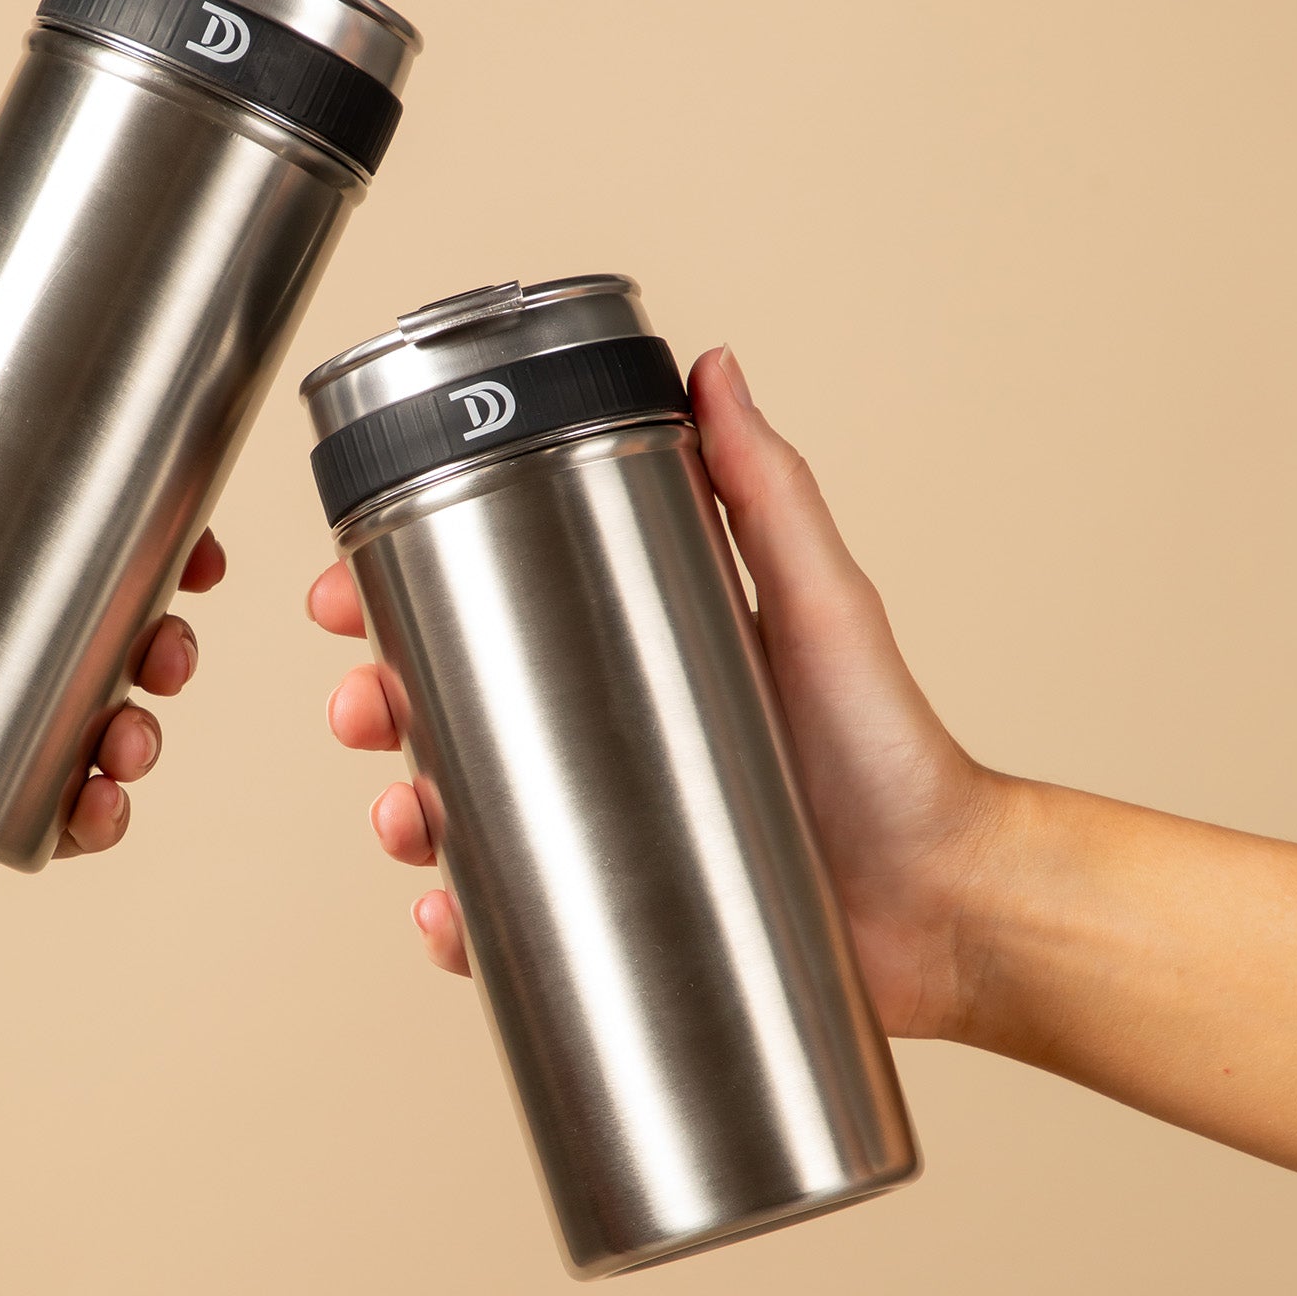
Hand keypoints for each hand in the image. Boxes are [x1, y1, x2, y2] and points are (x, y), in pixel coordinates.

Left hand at [0, 283, 225, 940]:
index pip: (57, 551)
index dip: (137, 543)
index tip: (187, 531)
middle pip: (94, 643)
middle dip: (160, 640)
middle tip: (172, 639)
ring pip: (85, 735)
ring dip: (139, 728)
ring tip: (134, 728)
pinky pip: (42, 827)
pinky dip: (92, 818)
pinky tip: (102, 801)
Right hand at [308, 345, 1003, 1040]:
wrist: (947, 900)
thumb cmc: (892, 747)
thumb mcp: (817, 600)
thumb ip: (766, 489)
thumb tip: (714, 369)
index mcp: (628, 654)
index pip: (491, 609)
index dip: (403, 595)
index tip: (349, 587)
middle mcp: (602, 739)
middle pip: (451, 712)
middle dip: (379, 704)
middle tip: (363, 705)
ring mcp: (604, 833)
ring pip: (460, 817)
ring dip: (403, 814)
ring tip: (404, 816)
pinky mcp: (618, 922)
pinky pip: (509, 925)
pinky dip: (461, 925)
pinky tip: (447, 916)